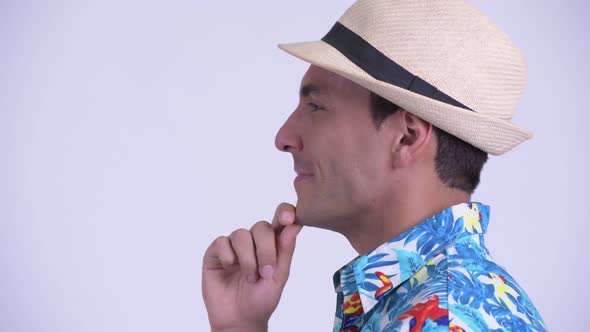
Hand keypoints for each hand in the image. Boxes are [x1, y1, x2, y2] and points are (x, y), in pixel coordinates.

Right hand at [202, 203, 302, 331]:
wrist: (239, 320)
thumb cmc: (261, 299)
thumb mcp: (279, 277)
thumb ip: (286, 251)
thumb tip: (294, 226)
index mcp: (273, 244)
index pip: (280, 219)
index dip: (285, 212)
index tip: (289, 218)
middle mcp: (253, 241)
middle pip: (261, 226)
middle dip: (266, 250)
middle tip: (265, 273)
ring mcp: (233, 245)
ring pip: (241, 234)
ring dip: (247, 258)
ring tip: (249, 277)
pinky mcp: (215, 252)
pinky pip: (222, 242)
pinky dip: (228, 256)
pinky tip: (229, 268)